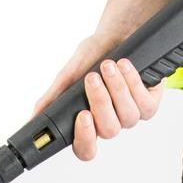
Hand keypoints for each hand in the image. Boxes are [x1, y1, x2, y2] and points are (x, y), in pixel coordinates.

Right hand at [34, 33, 162, 161]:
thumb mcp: (68, 74)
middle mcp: (110, 122)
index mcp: (88, 124)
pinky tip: (125, 66)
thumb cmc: (93, 55)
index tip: (82, 116)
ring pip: (128, 118)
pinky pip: (144, 105)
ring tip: (109, 66)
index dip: (85, 139)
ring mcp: (130, 115)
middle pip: (108, 131)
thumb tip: (33, 118)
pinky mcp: (149, 104)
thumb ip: (53, 97)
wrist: (118, 32)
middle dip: (101, 102)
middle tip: (92, 78)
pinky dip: (134, 83)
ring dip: (117, 89)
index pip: (85, 149)